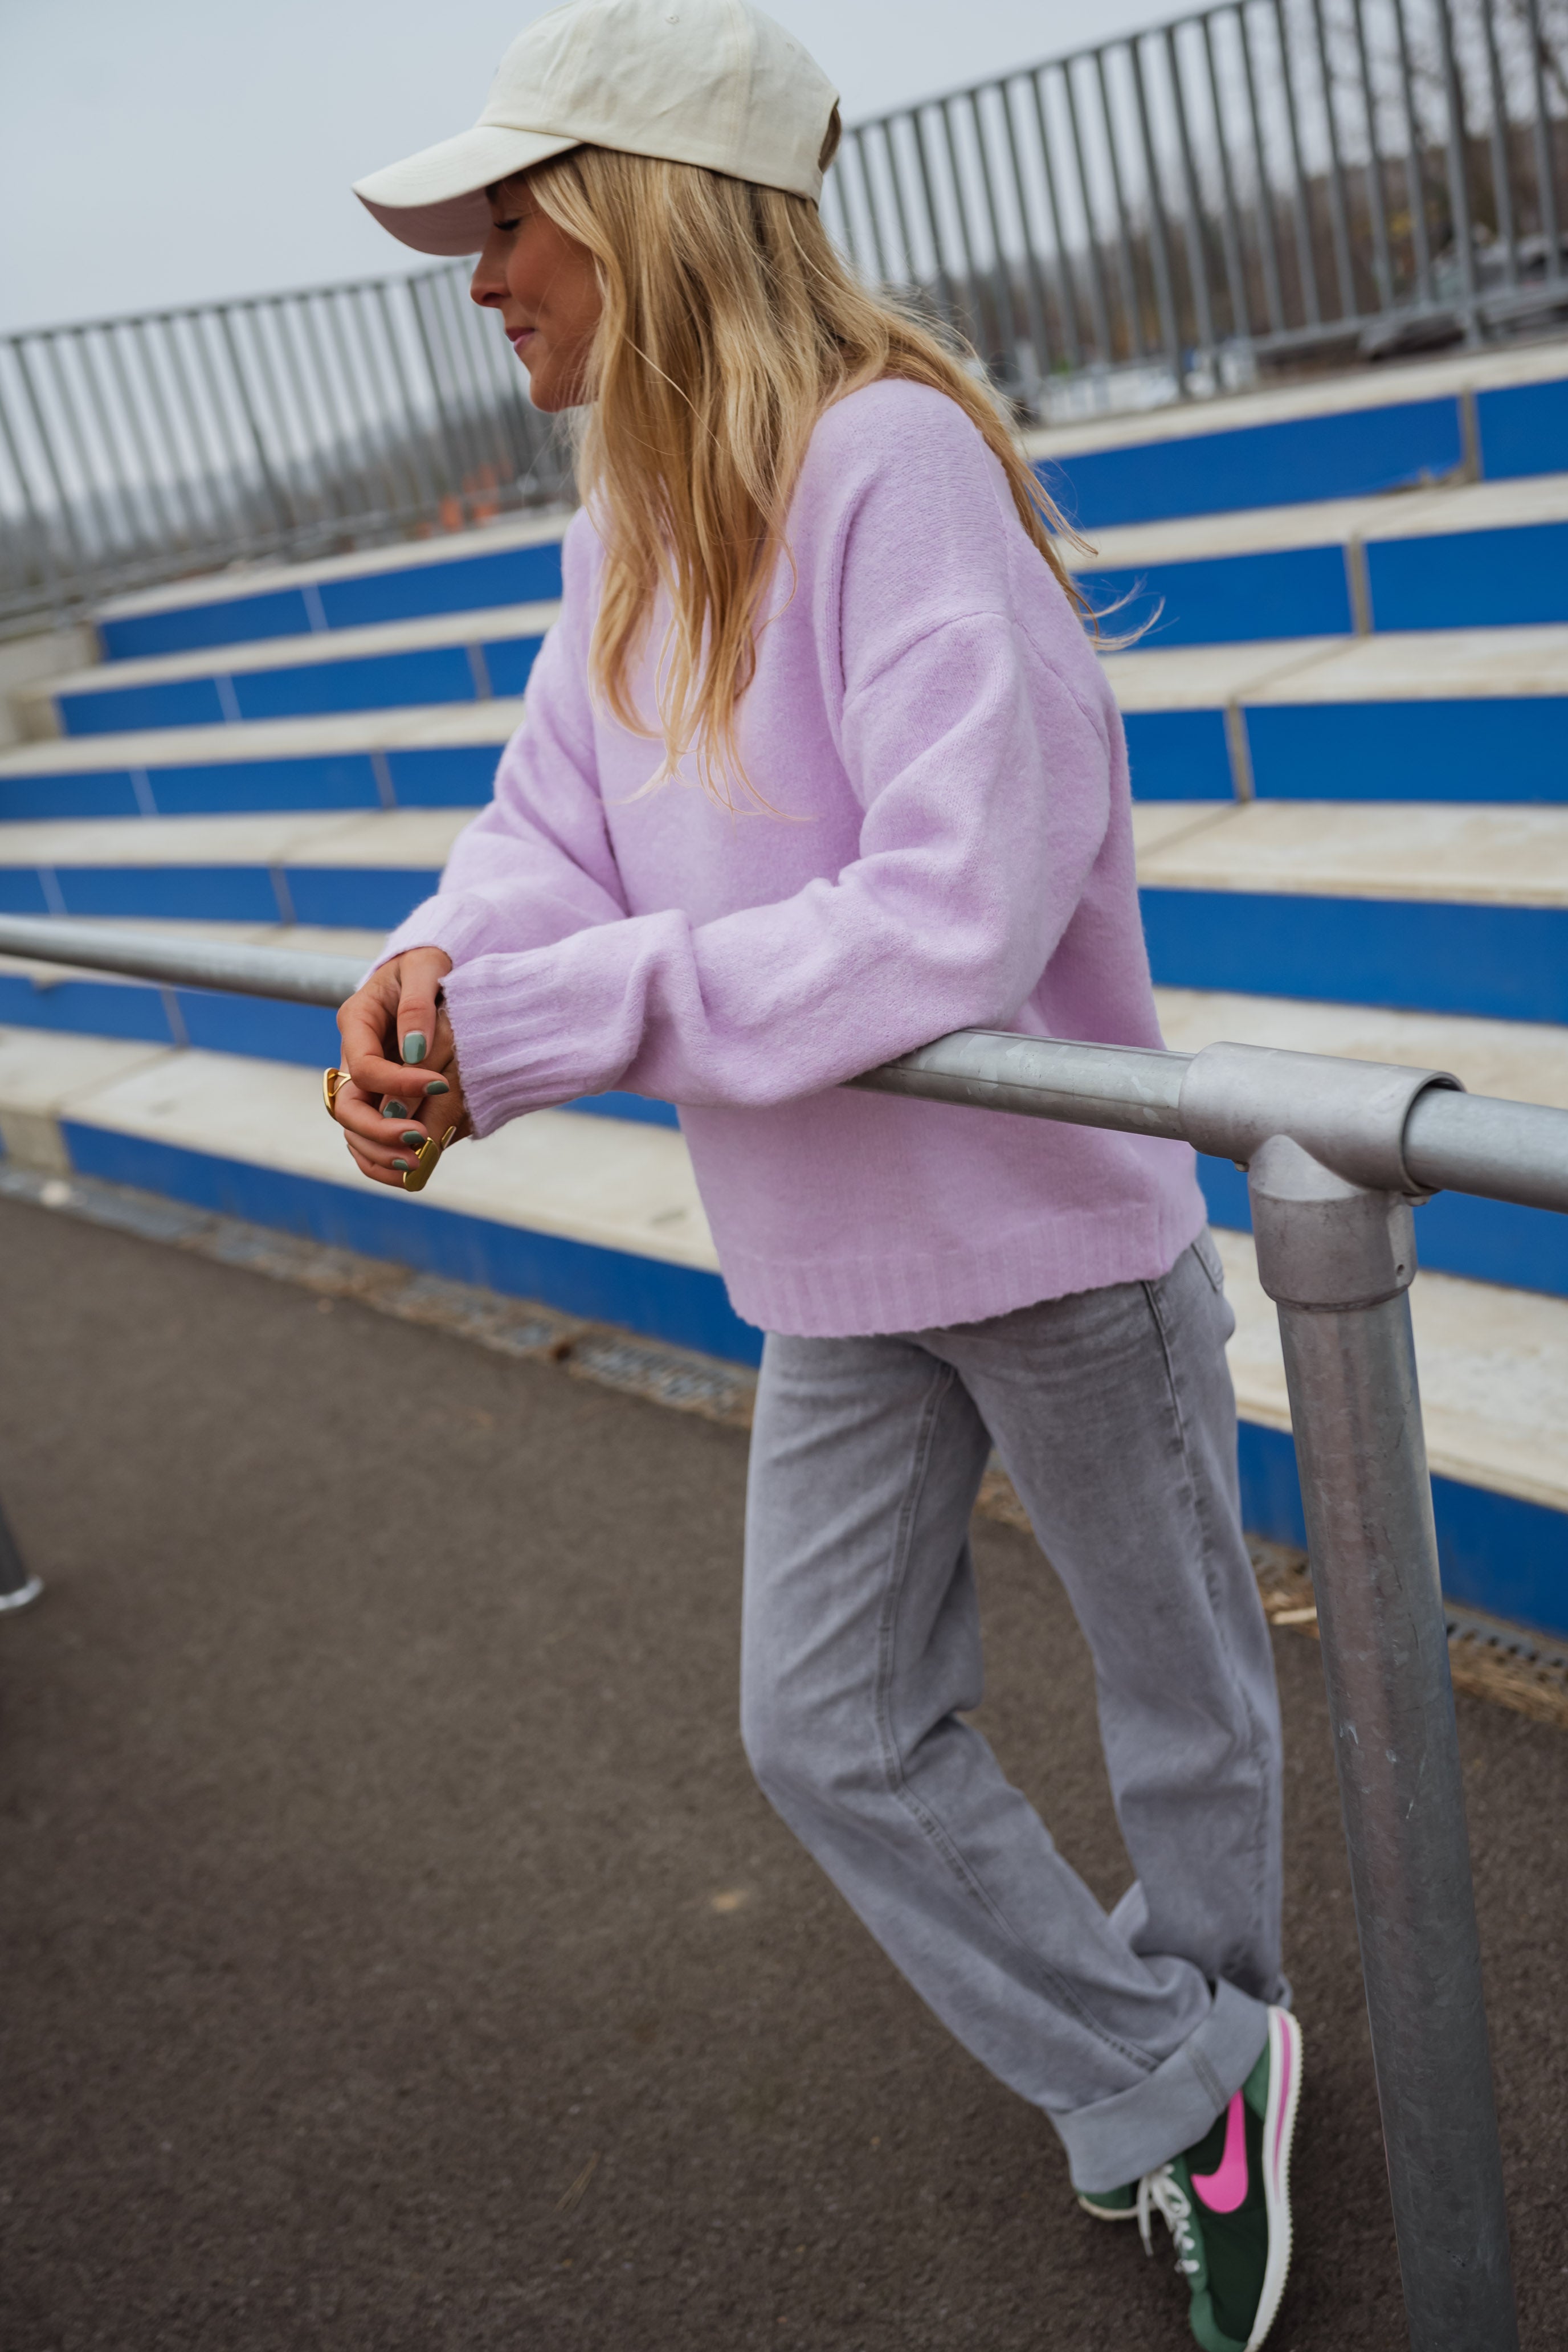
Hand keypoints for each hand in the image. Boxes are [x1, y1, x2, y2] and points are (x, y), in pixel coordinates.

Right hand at [332, 948, 470, 1189]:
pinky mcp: (381, 1096)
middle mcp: (353, 1056)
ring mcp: (364, 1081)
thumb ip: (417, 1005)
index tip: (442, 1084)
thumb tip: (415, 1051)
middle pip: (348, 1108)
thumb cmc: (428, 963)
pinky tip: (412, 1173)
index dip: (399, 1083)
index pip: (365, 1067)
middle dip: (379, 1131)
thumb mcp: (425, 968)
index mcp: (356, 1022)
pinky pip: (370, 1136)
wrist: (431, 971)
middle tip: (418, 1141)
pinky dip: (383, 1159)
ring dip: (380, 1153)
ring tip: (417, 1164)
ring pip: (354, 1130)